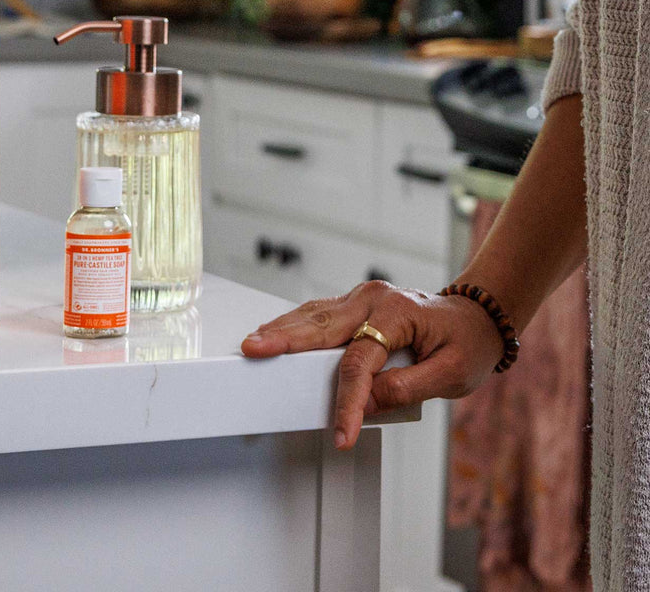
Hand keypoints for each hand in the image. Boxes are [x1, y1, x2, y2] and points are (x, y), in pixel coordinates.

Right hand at [240, 280, 503, 448]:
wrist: (478, 316)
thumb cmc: (468, 342)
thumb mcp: (452, 373)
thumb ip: (407, 387)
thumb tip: (367, 401)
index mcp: (397, 313)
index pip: (361, 362)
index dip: (348, 400)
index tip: (342, 433)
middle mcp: (373, 299)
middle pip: (321, 325)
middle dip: (286, 341)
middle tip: (254, 351)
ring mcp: (362, 298)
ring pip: (314, 315)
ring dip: (282, 330)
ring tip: (254, 342)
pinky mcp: (355, 304)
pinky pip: (320, 314)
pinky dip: (295, 325)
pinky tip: (276, 332)